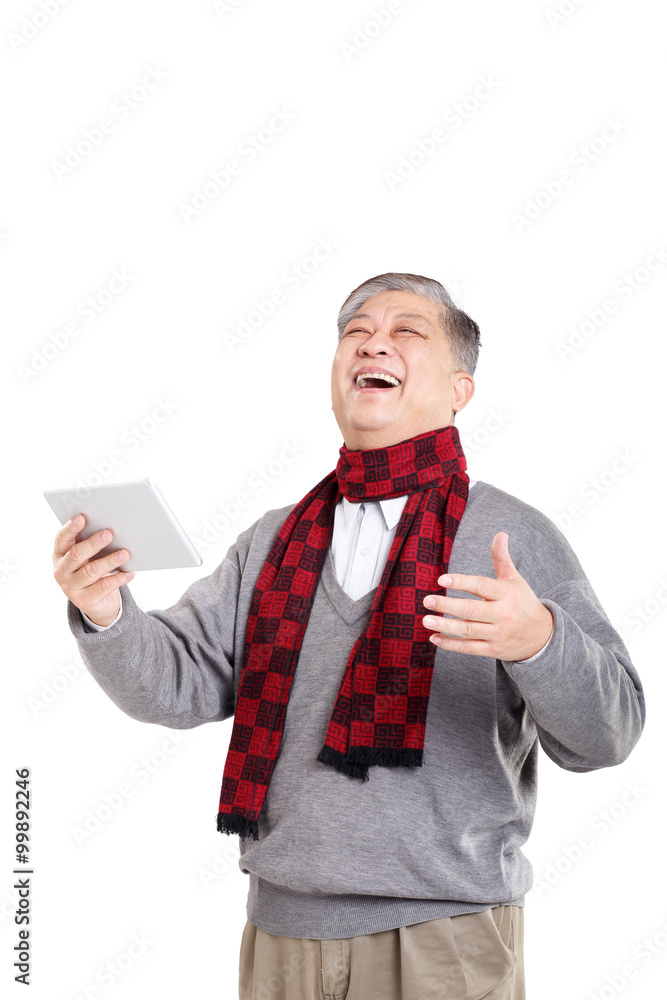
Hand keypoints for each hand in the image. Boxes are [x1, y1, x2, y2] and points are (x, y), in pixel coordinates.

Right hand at [52, 514, 134, 626]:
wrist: (94, 601)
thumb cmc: (90, 569)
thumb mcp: (87, 556)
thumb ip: (90, 543)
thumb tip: (110, 527)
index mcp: (59, 554)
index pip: (61, 539)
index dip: (71, 528)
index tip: (81, 517)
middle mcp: (61, 570)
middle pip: (77, 554)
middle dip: (93, 543)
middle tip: (109, 533)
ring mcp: (71, 587)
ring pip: (91, 571)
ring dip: (110, 561)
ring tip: (124, 553)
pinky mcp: (85, 600)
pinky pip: (104, 587)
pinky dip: (118, 578)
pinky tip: (130, 572)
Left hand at [422, 532, 553, 661]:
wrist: (543, 636)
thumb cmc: (523, 602)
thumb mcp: (515, 579)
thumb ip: (502, 558)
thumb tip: (500, 533)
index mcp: (506, 594)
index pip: (482, 586)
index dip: (462, 582)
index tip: (442, 579)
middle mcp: (502, 614)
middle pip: (471, 610)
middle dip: (447, 606)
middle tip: (427, 600)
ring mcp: (497, 634)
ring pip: (468, 630)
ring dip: (445, 626)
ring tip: (426, 620)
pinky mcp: (493, 650)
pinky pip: (469, 648)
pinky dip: (451, 644)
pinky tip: (435, 638)